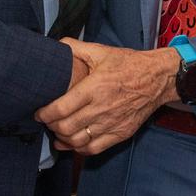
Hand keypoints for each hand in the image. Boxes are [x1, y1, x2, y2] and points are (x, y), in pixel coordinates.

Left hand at [36, 41, 178, 154]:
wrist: (157, 78)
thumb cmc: (128, 64)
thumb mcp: (101, 51)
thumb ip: (75, 47)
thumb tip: (55, 45)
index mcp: (94, 87)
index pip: (61, 108)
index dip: (44, 114)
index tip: (38, 112)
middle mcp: (101, 108)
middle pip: (66, 127)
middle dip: (51, 126)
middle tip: (46, 120)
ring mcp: (111, 123)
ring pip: (78, 141)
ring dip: (62, 139)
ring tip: (56, 131)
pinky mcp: (120, 134)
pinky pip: (94, 149)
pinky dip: (78, 149)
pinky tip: (71, 143)